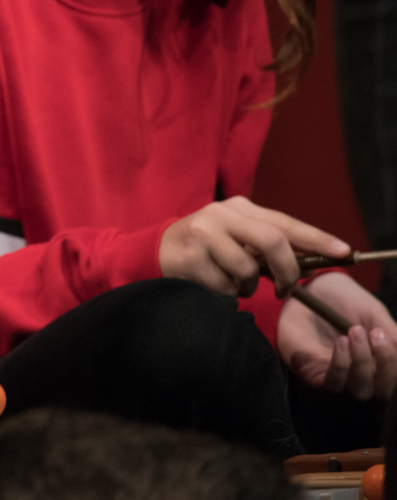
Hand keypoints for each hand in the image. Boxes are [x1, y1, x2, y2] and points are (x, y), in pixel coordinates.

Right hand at [158, 197, 348, 297]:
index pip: (285, 222)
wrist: (156, 250)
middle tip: (285, 289)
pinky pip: (225, 285)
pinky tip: (213, 284)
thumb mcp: (237, 237)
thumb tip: (310, 264)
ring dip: (247, 287)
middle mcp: (222, 215)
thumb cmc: (207, 247)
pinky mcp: (191, 257)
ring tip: (234, 284)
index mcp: (240, 207)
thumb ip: (268, 245)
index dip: (316, 238)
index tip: (343, 251)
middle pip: (272, 241)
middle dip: (287, 271)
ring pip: (247, 269)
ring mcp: (204, 234)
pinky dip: (226, 292)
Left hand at [279, 272, 396, 399]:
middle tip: (375, 333)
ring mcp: (340, 378)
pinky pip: (333, 384)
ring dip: (362, 364)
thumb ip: (393, 334)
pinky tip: (341, 342)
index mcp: (381, 363)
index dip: (394, 363)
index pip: (395, 379)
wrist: (311, 289)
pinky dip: (340, 366)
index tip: (383, 334)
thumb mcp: (374, 314)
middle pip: (382, 391)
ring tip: (354, 332)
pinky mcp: (314, 375)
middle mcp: (364, 376)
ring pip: (360, 391)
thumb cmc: (345, 301)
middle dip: (385, 364)